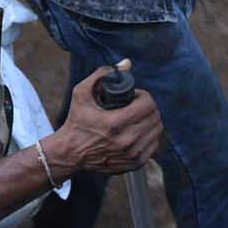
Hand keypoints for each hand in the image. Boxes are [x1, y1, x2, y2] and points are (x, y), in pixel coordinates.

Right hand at [43, 62, 164, 174]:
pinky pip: (154, 146)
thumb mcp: (82, 93)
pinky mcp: (133, 164)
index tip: (134, 97)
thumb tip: (126, 63)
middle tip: (137, 105)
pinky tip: (139, 131)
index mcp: (114, 123)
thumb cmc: (76, 121)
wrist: (70, 153)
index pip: (148, 105)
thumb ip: (102, 74)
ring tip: (138, 117)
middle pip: (155, 117)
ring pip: (157, 131)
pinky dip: (150, 136)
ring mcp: (131, 155)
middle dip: (148, 107)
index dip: (143, 96)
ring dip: (150, 121)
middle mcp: (126, 141)